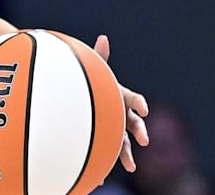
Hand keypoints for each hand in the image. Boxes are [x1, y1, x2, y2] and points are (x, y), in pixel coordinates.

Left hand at [93, 34, 149, 171]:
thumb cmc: (83, 84)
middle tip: (144, 141)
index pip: (132, 99)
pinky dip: (101, 165)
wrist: (70, 101)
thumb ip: (97, 57)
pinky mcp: (100, 142)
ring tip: (129, 166)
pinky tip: (98, 176)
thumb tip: (103, 37)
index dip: (138, 103)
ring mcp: (110, 130)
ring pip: (120, 143)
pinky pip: (102, 153)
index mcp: (117, 97)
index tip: (144, 109)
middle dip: (139, 132)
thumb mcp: (90, 72)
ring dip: (125, 154)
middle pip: (131, 124)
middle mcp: (117, 114)